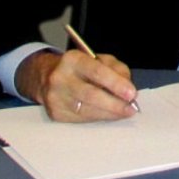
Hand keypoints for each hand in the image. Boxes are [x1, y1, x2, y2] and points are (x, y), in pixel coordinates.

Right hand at [16, 48, 138, 122]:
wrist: (47, 76)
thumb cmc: (81, 67)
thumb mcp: (99, 59)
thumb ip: (117, 70)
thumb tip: (129, 89)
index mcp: (73, 60)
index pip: (96, 72)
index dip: (116, 83)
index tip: (132, 93)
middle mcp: (60, 78)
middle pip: (90, 94)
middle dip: (114, 103)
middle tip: (131, 108)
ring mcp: (55, 98)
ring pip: (86, 110)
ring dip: (109, 113)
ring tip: (124, 112)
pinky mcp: (55, 113)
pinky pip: (81, 119)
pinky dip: (98, 118)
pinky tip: (108, 115)